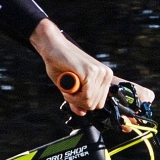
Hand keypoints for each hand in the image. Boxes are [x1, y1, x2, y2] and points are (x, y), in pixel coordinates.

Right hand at [32, 20, 154, 113]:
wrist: (53, 46)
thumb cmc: (61, 65)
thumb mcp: (71, 87)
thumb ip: (78, 101)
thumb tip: (82, 113)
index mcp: (104, 78)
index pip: (100, 103)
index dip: (85, 105)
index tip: (76, 99)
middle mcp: (106, 75)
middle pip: (96, 105)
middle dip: (79, 102)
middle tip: (69, 90)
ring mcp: (100, 74)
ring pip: (90, 103)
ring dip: (75, 99)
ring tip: (68, 84)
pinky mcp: (92, 73)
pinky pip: (85, 97)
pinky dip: (73, 95)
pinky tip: (68, 83)